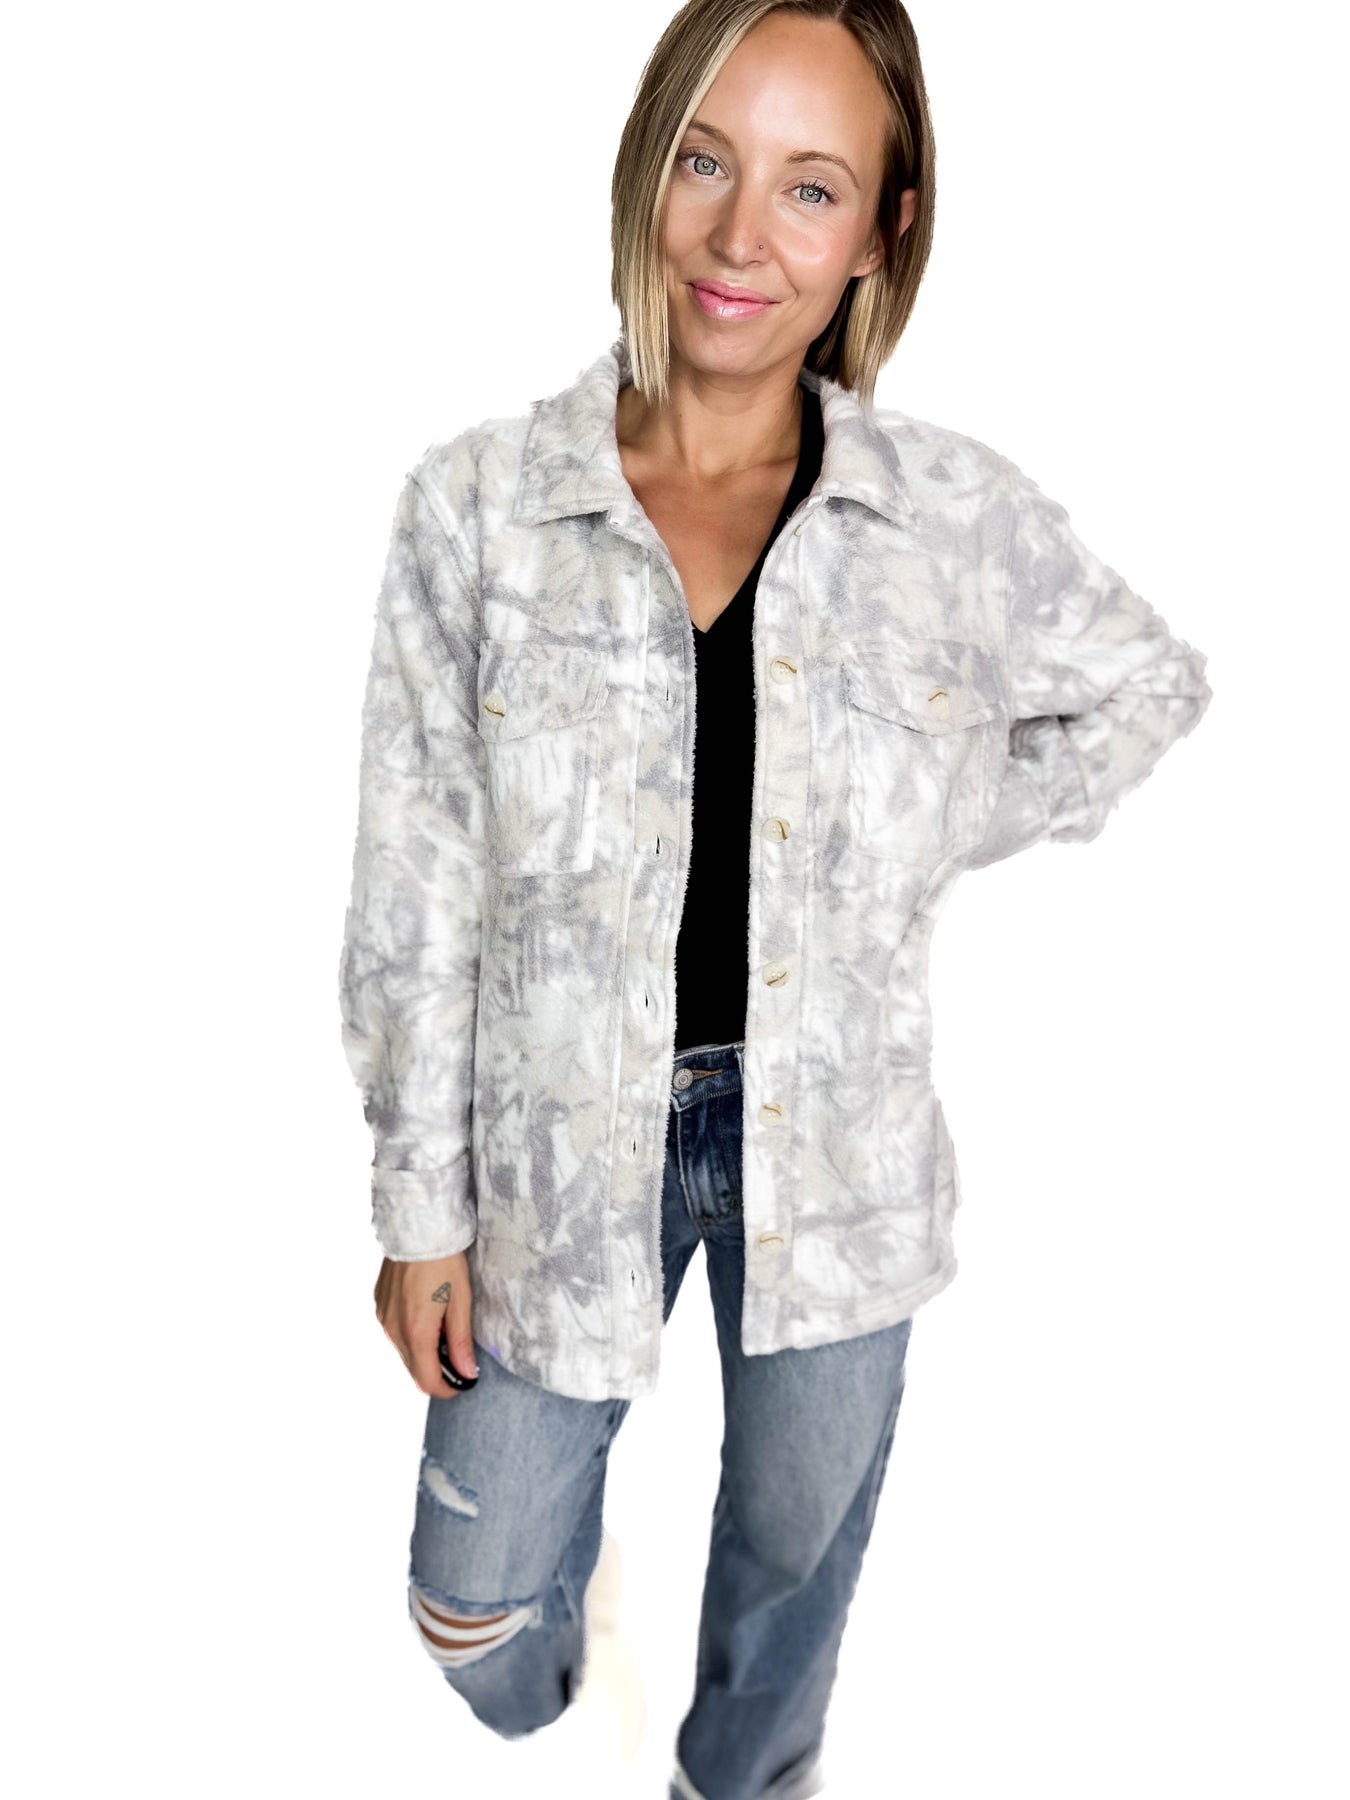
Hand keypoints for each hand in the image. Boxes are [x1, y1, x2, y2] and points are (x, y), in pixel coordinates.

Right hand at [374, 1251, 478, 1397]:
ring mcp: (383, 1318)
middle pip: (414, 1370)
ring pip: (403, 1353)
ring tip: (445, 1331)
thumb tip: (467, 1374)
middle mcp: (393, 1330)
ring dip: (423, 1353)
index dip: (446, 1389)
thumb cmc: (445, 1263)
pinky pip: (395, 1333)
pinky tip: (428, 1315)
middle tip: (460, 1357)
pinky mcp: (380, 1305)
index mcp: (416, 1332)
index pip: (427, 1381)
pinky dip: (411, 1335)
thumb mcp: (462, 1302)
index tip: (462, 1384)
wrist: (417, 1228)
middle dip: (436, 1371)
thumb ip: (461, 1341)